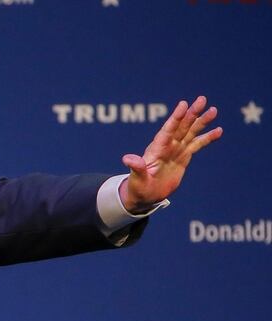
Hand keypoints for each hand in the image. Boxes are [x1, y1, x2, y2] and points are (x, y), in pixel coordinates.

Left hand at [119, 96, 221, 212]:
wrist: (146, 196)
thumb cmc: (138, 188)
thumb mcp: (137, 180)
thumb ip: (136, 168)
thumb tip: (127, 159)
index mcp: (156, 150)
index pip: (167, 131)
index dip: (175, 118)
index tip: (183, 104)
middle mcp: (167, 146)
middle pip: (181, 126)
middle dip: (191, 113)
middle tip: (202, 99)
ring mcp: (176, 150)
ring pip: (190, 132)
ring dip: (201, 121)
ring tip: (213, 110)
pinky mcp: (183, 157)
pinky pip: (197, 145)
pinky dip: (207, 137)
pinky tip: (218, 130)